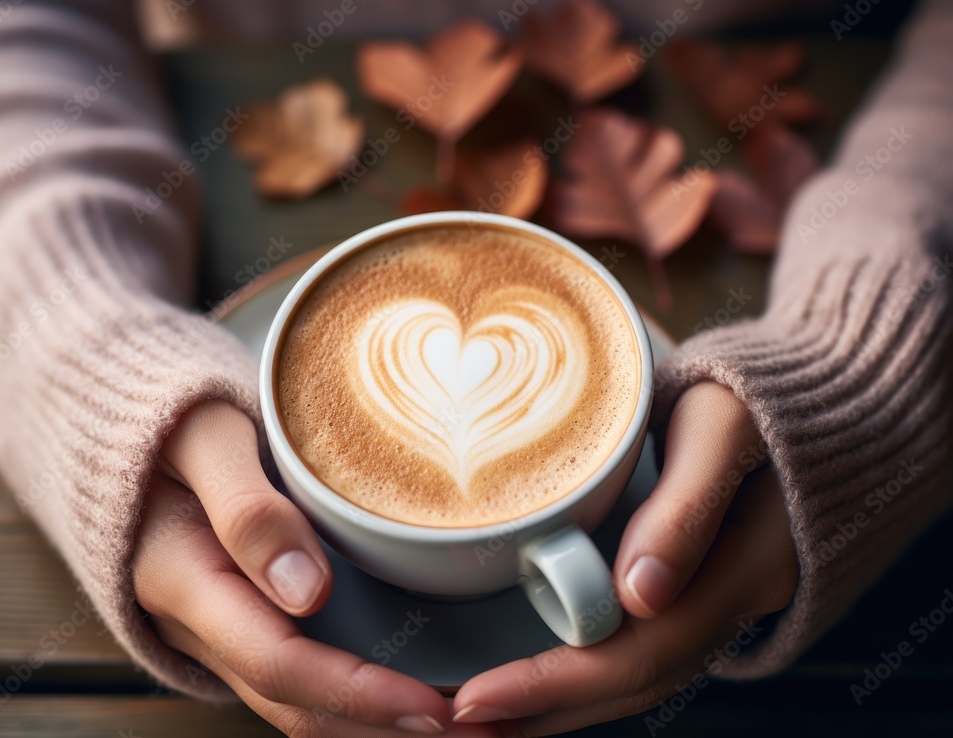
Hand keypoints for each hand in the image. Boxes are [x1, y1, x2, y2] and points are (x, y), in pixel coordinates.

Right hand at [132, 400, 496, 736]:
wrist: (132, 438)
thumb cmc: (174, 422)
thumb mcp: (204, 439)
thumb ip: (246, 510)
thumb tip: (306, 592)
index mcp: (187, 581)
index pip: (280, 663)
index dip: (357, 693)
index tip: (433, 707)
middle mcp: (204, 625)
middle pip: (299, 706)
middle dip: (385, 731)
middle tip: (482, 735)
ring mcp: (223, 630)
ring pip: (303, 705)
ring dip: (379, 728)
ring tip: (468, 729)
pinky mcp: (245, 620)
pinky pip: (302, 678)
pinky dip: (360, 700)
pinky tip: (415, 694)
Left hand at [451, 382, 798, 734]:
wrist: (820, 399)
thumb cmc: (766, 398)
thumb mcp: (726, 426)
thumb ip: (689, 504)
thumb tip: (638, 593)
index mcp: (737, 573)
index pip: (634, 657)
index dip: (552, 686)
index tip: (474, 699)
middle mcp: (725, 605)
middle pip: (627, 683)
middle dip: (539, 712)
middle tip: (455, 721)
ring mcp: (713, 600)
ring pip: (631, 674)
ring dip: (554, 703)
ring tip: (478, 714)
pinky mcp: (695, 585)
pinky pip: (636, 646)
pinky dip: (579, 670)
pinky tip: (532, 672)